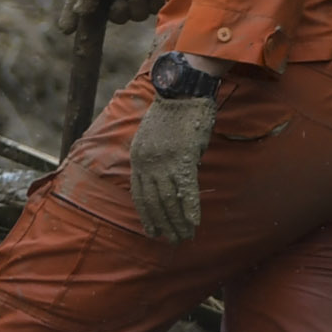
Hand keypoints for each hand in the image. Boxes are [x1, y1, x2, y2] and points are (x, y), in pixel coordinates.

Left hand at [128, 89, 213, 241]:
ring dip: (177, 221)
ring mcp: (164, 161)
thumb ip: (158, 161)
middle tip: (171, 241)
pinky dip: (190, 208)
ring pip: (169, 199)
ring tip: (184, 237)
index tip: (152, 230)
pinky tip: (194, 223)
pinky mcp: (184, 157)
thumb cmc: (173, 113)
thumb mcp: (155, 138)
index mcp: (138, 157)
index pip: (139, 194)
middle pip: (153, 201)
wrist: (183, 91)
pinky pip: (186, 189)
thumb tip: (170, 180)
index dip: (146, 214)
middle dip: (162, 223)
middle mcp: (147, 162)